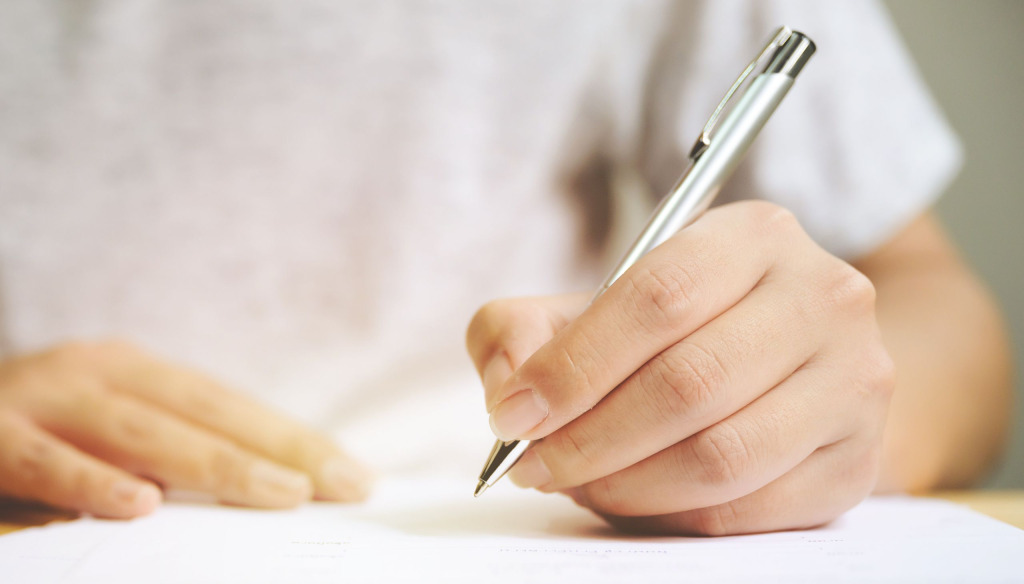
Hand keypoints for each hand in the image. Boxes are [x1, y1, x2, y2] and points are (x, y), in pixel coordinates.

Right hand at [0, 341, 370, 518]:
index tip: (352, 474)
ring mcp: (45, 398)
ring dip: (215, 463)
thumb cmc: (32, 429)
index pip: (231, 407)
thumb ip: (169, 449)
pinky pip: (43, 458)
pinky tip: (136, 505)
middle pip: (205, 412)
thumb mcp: (105, 427)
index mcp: (136, 373)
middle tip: (340, 484)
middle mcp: (99, 374)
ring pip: (143, 431)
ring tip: (277, 493)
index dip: (293, 438)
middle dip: (280, 450)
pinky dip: (88, 481)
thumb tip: (264, 487)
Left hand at [467, 201, 893, 534]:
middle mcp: (823, 298)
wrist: (796, 358)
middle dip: (590, 438)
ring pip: (722, 457)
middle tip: (535, 464)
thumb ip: (528, 327)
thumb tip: (508, 390)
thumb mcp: (599, 303)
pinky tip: (635, 499)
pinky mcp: (859, 459)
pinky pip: (750, 509)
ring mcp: (854, 382)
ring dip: (627, 485)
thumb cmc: (683, 328)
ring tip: (580, 482)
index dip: (575, 366)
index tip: (515, 414)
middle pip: (689, 384)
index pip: (659, 299)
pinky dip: (674, 516)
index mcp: (755, 236)